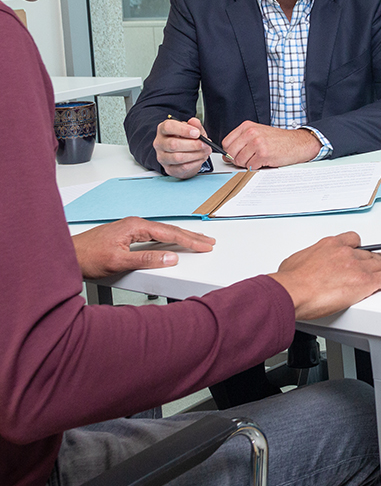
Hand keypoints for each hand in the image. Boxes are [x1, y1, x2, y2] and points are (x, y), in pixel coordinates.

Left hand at [72, 216, 215, 278]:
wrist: (67, 255)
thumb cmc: (88, 257)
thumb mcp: (119, 261)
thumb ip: (147, 259)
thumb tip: (171, 258)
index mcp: (136, 226)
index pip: (170, 233)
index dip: (190, 240)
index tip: (205, 246)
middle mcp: (135, 224)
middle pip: (170, 230)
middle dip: (191, 236)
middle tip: (209, 242)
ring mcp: (131, 228)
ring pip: (164, 232)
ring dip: (182, 237)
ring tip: (197, 241)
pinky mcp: (128, 235)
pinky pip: (155, 235)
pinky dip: (169, 239)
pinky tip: (174, 242)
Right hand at [154, 116, 211, 178]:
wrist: (185, 155)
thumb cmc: (187, 139)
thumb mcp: (193, 129)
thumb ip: (195, 125)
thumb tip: (194, 122)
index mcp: (163, 129)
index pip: (168, 127)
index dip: (184, 130)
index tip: (197, 133)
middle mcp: (160, 143)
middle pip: (173, 144)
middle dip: (193, 145)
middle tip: (205, 144)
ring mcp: (162, 157)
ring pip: (178, 157)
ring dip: (196, 154)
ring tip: (205, 151)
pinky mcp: (169, 169)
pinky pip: (182, 167)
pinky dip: (195, 163)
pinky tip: (201, 158)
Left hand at [222, 122, 321, 168]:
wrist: (298, 143)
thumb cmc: (279, 140)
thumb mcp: (258, 134)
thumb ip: (242, 142)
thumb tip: (227, 156)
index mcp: (248, 126)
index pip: (226, 142)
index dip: (229, 152)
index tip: (235, 155)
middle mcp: (251, 133)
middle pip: (231, 153)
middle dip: (237, 160)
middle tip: (248, 159)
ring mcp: (257, 143)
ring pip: (239, 161)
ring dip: (248, 164)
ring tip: (259, 158)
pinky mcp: (263, 154)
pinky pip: (250, 166)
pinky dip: (256, 167)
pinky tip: (265, 161)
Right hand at [271, 232, 380, 319]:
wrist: (293, 290)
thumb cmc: (289, 281)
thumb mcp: (294, 262)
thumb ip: (305, 262)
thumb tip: (300, 269)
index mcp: (330, 246)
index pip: (352, 240)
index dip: (360, 246)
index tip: (363, 249)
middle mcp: (346, 253)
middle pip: (370, 255)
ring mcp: (357, 267)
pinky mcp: (365, 283)